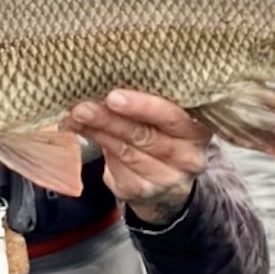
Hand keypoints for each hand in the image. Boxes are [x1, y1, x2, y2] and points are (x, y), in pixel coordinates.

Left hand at [63, 89, 209, 225]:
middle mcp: (188, 157)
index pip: (172, 117)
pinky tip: (82, 132)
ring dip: (98, 132)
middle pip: (145, 136)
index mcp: (197, 130)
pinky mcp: (142, 191)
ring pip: (127, 152)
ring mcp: (166, 178)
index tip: (113, 96)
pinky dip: (97, 147)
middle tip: (84, 107)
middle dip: (111, 119)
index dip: (143, 106)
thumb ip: (144, 102)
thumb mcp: (163, 116)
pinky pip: (116, 168)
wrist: (167, 181)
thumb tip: (105, 82)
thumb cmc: (161, 133)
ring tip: (76, 116)